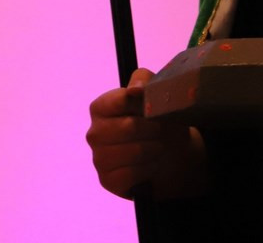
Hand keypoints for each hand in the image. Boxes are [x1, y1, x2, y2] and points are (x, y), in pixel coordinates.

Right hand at [86, 68, 207, 199]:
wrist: (168, 152)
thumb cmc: (157, 118)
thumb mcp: (155, 93)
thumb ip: (144, 81)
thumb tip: (135, 89)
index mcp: (101, 107)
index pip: (118, 101)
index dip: (140, 103)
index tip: (153, 107)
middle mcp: (94, 133)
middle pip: (129, 127)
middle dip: (153, 128)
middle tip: (161, 129)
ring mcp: (98, 159)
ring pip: (132, 152)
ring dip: (153, 148)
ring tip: (158, 145)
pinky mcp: (107, 180)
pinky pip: (131, 174)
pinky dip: (148, 168)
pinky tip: (150, 163)